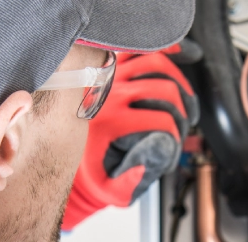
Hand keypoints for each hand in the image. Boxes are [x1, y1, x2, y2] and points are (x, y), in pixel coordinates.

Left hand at [62, 50, 197, 230]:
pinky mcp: (112, 65)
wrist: (64, 149)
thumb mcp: (108, 187)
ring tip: (182, 102)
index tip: (174, 145)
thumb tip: (151, 163)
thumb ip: (130, 183)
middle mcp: (109, 94)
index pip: (161, 120)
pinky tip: (177, 58)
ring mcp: (111, 75)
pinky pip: (140, 48)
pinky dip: (162, 50)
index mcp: (110, 122)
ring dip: (178, 82)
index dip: (177, 135)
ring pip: (156, 63)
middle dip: (182, 111)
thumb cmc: (91, 168)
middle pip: (165, 89)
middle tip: (182, 126)